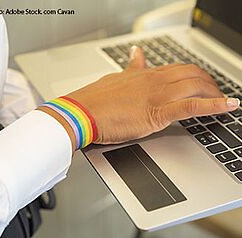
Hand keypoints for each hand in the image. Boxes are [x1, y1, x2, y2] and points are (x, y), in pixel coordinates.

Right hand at [67, 46, 239, 143]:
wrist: (82, 112)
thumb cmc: (95, 99)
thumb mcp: (116, 78)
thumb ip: (131, 67)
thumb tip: (137, 54)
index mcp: (145, 74)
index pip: (178, 68)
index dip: (195, 74)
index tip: (201, 81)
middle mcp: (154, 80)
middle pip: (192, 74)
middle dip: (208, 82)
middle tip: (216, 92)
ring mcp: (157, 95)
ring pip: (196, 86)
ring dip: (214, 92)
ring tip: (223, 99)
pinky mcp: (157, 112)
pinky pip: (191, 106)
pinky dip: (214, 105)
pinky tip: (228, 106)